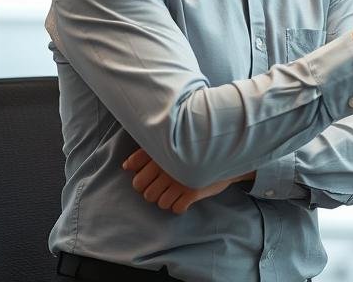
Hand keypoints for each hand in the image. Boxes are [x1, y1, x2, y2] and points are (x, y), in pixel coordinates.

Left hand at [122, 149, 252, 214]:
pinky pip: (175, 208)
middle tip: (166, 186)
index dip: (142, 182)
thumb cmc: (194, 149)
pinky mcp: (192, 191)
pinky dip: (179, 206)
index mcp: (160, 153)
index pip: (137, 179)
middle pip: (146, 193)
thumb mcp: (171, 145)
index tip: (155, 178)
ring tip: (177, 191)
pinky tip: (185, 197)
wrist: (227, 152)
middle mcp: (168, 166)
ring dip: (168, 200)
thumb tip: (125, 167)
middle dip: (154, 193)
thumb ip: (146, 154)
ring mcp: (179, 179)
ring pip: (160, 202)